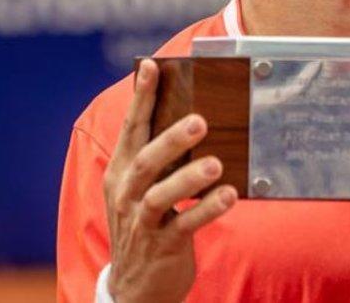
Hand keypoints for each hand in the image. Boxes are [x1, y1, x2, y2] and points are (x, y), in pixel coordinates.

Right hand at [102, 59, 237, 302]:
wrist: (135, 287)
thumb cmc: (146, 225)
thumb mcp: (142, 189)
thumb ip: (158, 158)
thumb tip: (189, 116)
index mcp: (121, 172)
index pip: (131, 129)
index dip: (141, 99)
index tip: (151, 68)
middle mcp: (126, 194)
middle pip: (145, 161)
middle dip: (170, 140)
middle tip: (199, 121)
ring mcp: (141, 221)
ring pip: (159, 195)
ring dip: (188, 178)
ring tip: (214, 164)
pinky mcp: (161, 245)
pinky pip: (183, 225)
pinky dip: (206, 210)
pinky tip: (228, 196)